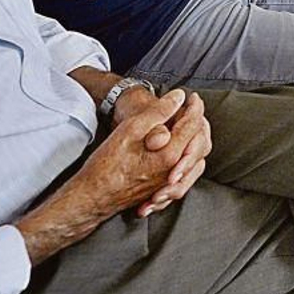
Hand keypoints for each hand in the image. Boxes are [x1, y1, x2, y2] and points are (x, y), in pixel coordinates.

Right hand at [117, 88, 211, 216]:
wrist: (92, 196)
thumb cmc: (107, 164)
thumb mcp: (131, 129)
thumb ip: (158, 112)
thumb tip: (179, 97)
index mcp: (169, 154)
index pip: (192, 125)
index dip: (194, 107)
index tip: (192, 97)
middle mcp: (174, 170)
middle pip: (201, 143)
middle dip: (199, 122)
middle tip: (193, 108)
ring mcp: (170, 182)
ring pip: (196, 160)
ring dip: (197, 140)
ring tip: (190, 126)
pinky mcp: (163, 189)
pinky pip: (186, 175)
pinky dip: (188, 160)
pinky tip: (181, 150)